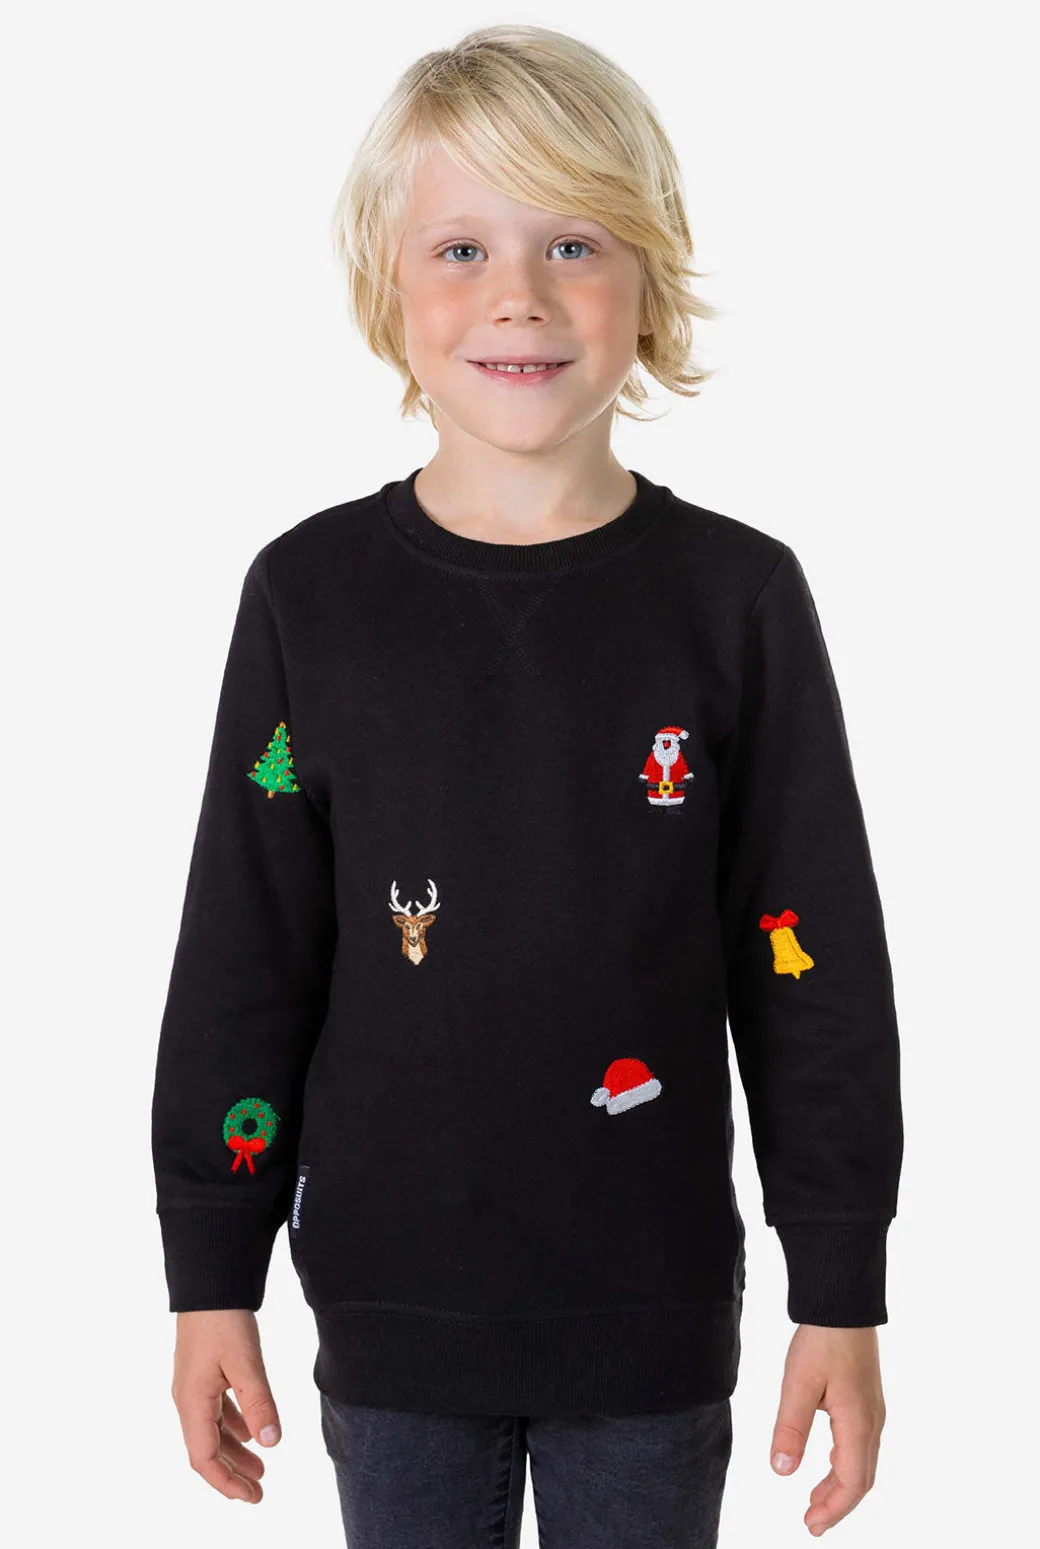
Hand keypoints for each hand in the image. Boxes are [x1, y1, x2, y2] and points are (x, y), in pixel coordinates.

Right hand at [171, 1309, 281, 1503]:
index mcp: (193, 1401)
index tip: (251, 1496)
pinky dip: (233, 1426)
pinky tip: (250, 1432)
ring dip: (234, 1452)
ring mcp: (193, 1386)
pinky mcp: (202, 1372)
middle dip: (232, 1474)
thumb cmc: (223, 1319)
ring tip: (261, 1467)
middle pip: (207, 1449)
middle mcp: (188, 1399)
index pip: (203, 1458)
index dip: (226, 1482)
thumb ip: (259, 1403)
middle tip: (260, 1491)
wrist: (209, 1282)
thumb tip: (271, 1443)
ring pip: (212, 1430)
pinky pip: (216, 1411)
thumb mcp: (246, 1362)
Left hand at [769, 1324, 885, 1535]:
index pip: (852, 1482)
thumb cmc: (823, 1339)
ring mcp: (872, 1411)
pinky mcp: (866, 1400)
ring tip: (814, 1502)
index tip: (811, 1526)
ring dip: (840, 1486)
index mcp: (858, 1423)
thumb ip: (791, 1428)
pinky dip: (843, 1465)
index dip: (834, 1509)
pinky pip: (859, 1445)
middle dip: (837, 1505)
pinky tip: (826, 1464)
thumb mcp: (799, 1383)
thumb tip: (781, 1471)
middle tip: (811, 1524)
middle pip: (861, 1478)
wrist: (844, 1302)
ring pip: (861, 1462)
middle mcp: (872, 1422)